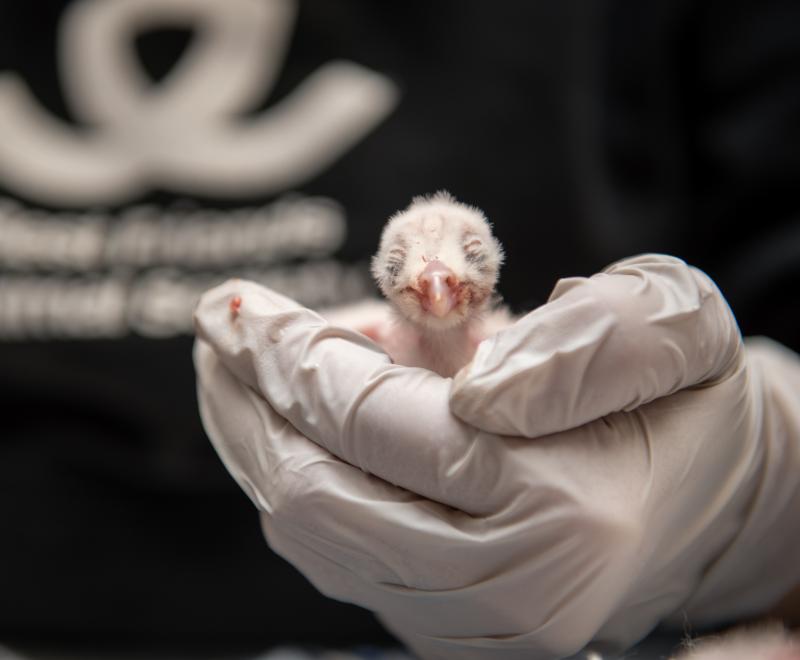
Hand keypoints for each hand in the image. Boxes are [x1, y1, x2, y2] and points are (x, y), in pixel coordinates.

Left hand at [193, 255, 799, 659]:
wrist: (707, 500)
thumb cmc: (685, 401)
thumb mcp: (673, 329)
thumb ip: (590, 345)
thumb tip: (474, 387)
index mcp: (564, 507)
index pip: (377, 422)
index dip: (290, 357)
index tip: (233, 307)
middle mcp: (508, 590)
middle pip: (316, 494)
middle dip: (246, 406)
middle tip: (213, 335)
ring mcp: (471, 624)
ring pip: (310, 534)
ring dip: (260, 441)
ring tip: (245, 371)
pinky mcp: (449, 630)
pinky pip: (335, 556)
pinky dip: (298, 482)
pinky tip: (299, 427)